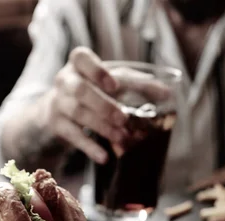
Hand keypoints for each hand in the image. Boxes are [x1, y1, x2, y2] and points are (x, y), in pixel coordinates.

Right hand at [43, 47, 170, 162]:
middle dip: (104, 105)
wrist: (56, 111)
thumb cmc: (93, 90)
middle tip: (124, 119)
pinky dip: (90, 147)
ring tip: (123, 139)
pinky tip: (105, 157)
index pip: (81, 58)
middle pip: (81, 90)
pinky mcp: (57, 125)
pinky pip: (73, 136)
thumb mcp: (110, 81)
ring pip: (79, 114)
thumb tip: (168, 93)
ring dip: (103, 127)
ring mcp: (58, 103)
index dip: (97, 71)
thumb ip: (136, 84)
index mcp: (79, 64)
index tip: (114, 85)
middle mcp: (65, 81)